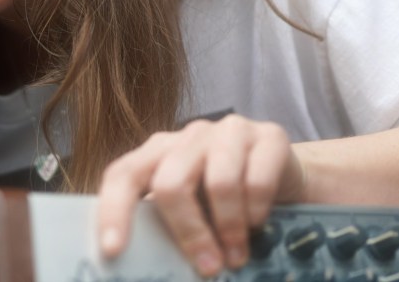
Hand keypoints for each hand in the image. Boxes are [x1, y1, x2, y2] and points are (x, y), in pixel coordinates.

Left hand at [96, 115, 303, 277]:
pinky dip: (256, 212)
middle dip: (188, 232)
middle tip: (207, 268)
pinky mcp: (268, 136)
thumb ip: (169, 226)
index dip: (114, 210)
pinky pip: (257, 180)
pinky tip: (258, 223)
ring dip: (228, 227)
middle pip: (171, 182)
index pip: (123, 174)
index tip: (114, 250)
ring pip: (219, 182)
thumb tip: (151, 270)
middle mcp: (189, 136)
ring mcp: (228, 131)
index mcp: (159, 153)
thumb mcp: (194, 211)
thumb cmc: (228, 202)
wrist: (284, 177)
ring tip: (236, 256)